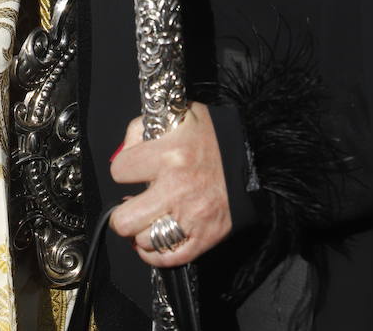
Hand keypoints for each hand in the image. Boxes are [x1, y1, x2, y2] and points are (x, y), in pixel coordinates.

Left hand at [108, 103, 231, 266]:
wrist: (253, 157)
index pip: (119, 171)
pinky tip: (152, 242)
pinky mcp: (205, 237)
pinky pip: (168, 258)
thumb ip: (142, 127)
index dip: (123, 169)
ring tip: (147, 219)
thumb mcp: (178, 114)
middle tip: (130, 206)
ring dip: (141, 231)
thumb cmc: (213, 136)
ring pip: (144, 241)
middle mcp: (177, 187)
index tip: (131, 170)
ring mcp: (191, 216)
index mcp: (169, 154)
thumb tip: (124, 151)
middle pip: (124, 221)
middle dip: (122, 214)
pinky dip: (154, 255)